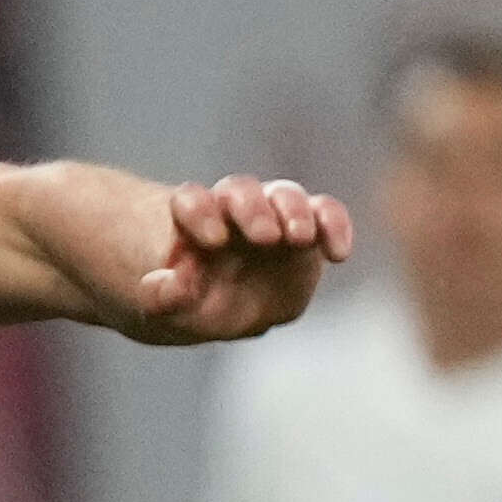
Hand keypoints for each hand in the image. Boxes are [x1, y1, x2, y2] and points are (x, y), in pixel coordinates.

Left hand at [127, 176, 353, 344]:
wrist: (221, 308)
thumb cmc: (191, 302)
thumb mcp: (167, 310)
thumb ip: (163, 297)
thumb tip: (178, 280)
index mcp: (192, 223)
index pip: (191, 201)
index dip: (199, 212)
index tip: (212, 240)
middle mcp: (232, 211)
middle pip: (241, 192)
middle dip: (253, 210)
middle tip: (264, 237)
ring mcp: (272, 216)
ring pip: (284, 196)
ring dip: (294, 213)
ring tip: (300, 238)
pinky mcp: (307, 230)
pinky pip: (325, 216)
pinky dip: (334, 228)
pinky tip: (338, 254)